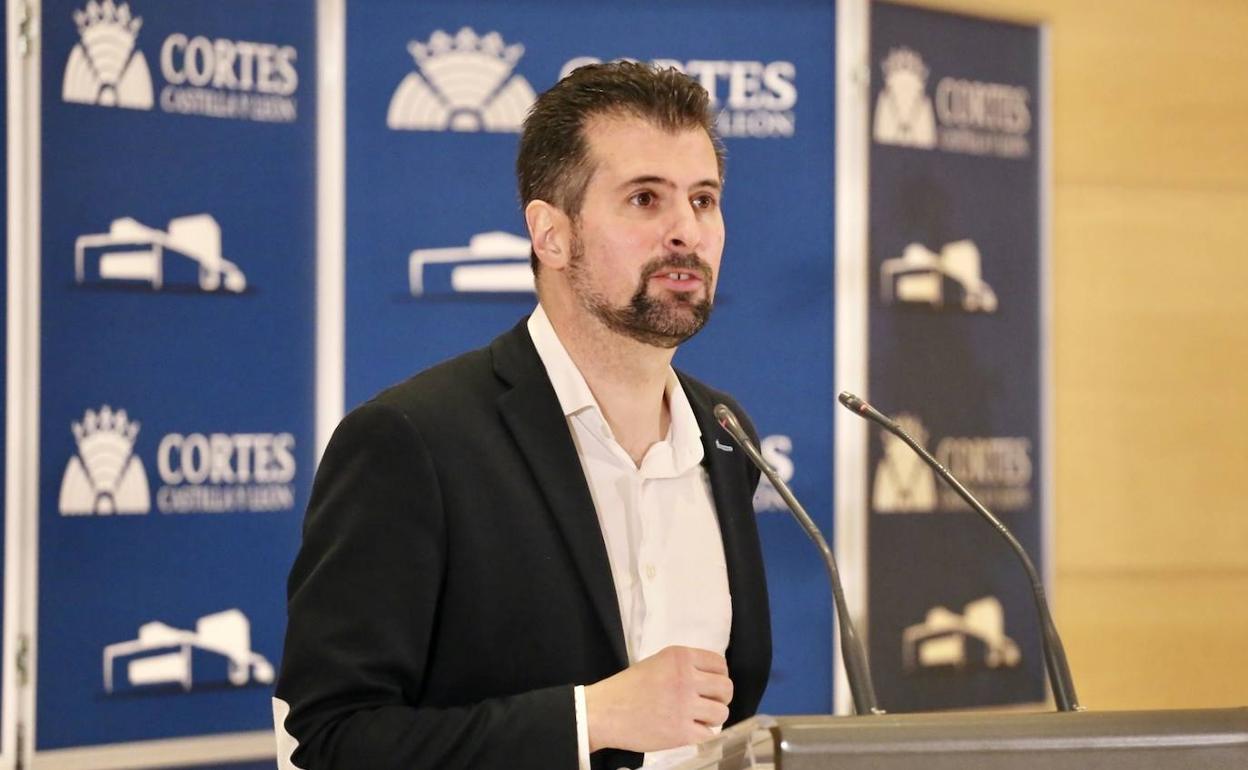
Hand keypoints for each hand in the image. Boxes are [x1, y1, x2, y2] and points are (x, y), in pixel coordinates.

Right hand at [584, 645, 732, 752]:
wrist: (604, 712)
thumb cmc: (628, 687)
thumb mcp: (657, 662)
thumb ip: (684, 666)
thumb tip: (710, 678)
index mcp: (680, 657)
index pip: (720, 664)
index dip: (719, 676)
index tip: (710, 685)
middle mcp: (686, 678)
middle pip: (726, 688)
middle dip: (720, 697)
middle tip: (707, 703)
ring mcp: (685, 706)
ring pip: (721, 712)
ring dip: (712, 717)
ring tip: (697, 718)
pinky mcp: (682, 732)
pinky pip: (709, 734)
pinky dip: (701, 734)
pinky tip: (688, 730)